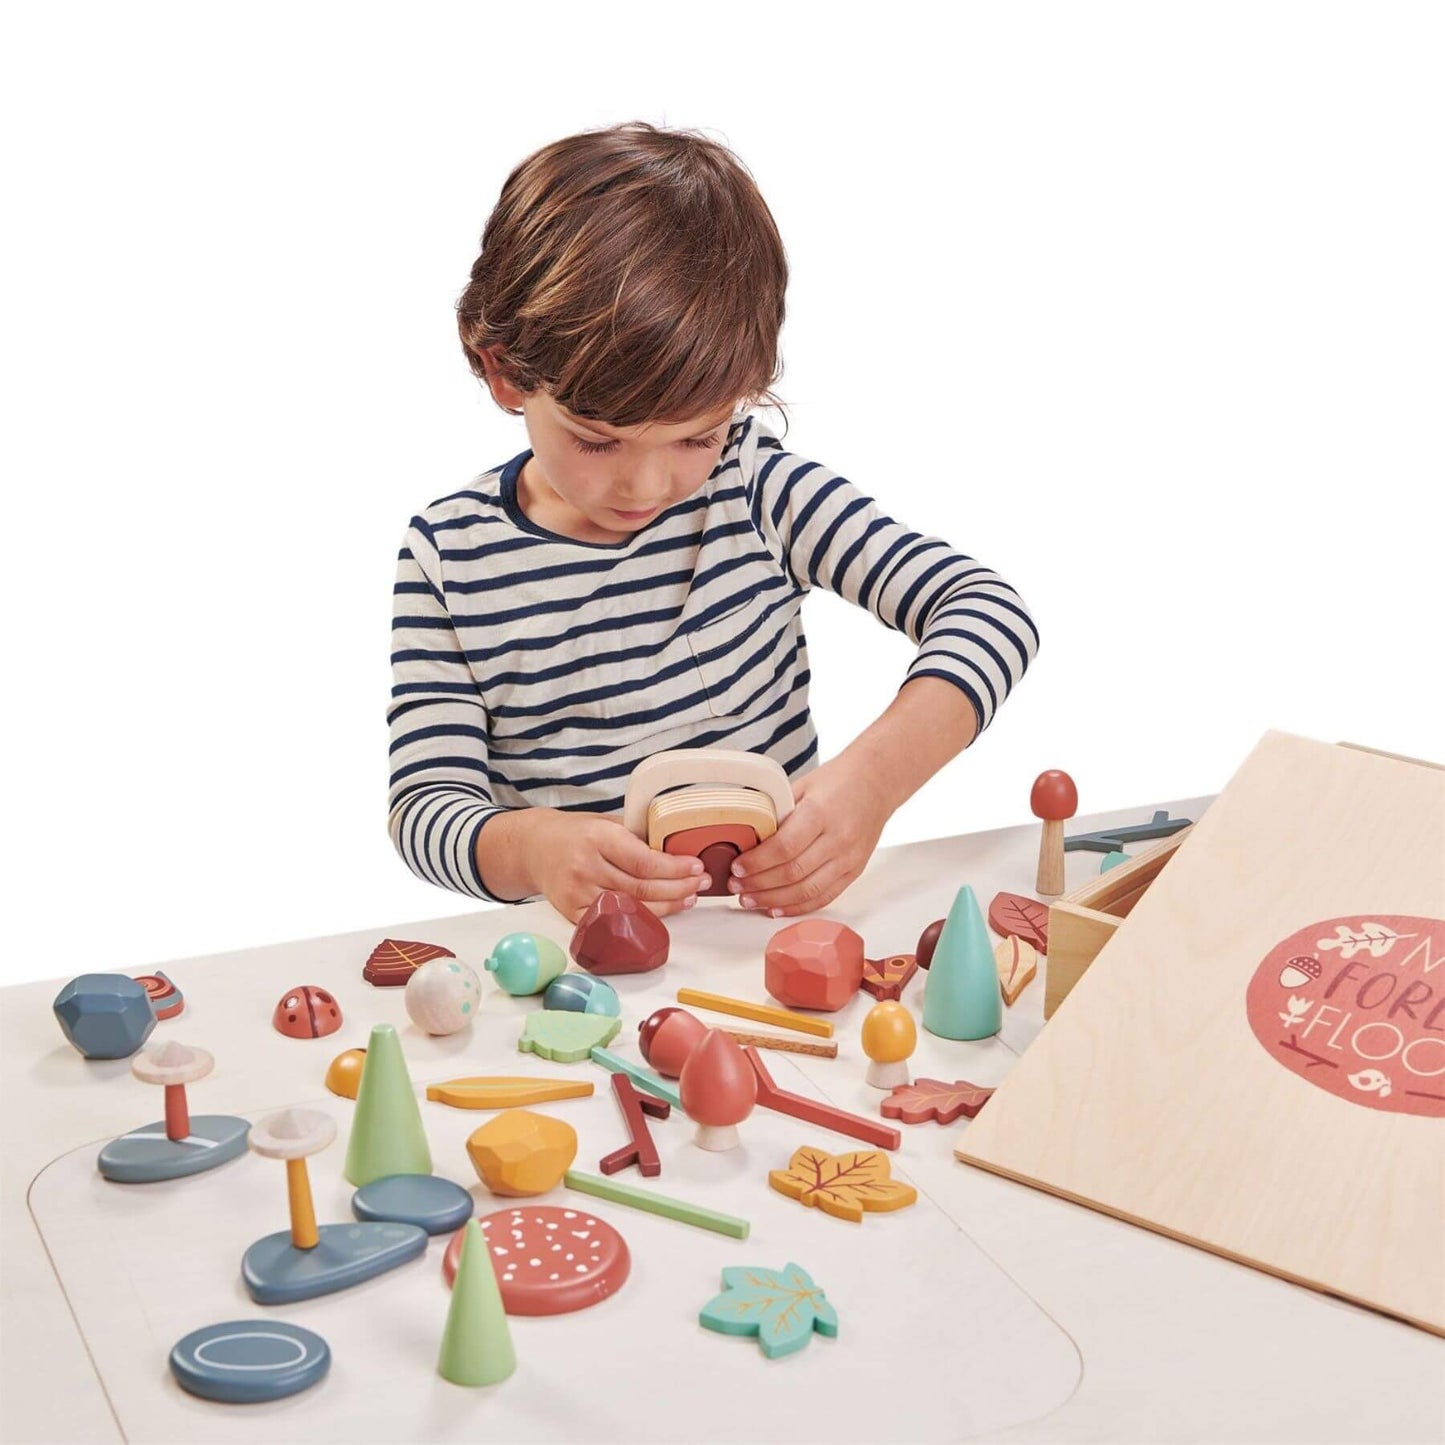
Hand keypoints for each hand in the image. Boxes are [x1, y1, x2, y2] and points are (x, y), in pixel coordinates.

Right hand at [522, 810, 705, 923]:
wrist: (533, 847)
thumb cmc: (575, 832)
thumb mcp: (605, 822)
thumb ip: (636, 836)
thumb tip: (677, 848)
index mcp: (597, 839)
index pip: (644, 861)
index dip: (675, 868)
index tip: (696, 866)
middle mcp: (586, 867)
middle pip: (643, 887)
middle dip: (679, 887)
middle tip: (700, 883)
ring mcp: (578, 894)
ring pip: (632, 907)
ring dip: (667, 905)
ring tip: (689, 897)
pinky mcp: (572, 913)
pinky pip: (613, 921)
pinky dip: (640, 919)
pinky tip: (660, 912)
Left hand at [726, 755, 891, 916]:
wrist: (877, 782)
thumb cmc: (838, 780)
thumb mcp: (802, 786)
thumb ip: (778, 813)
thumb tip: (747, 838)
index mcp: (821, 813)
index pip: (784, 847)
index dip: (757, 863)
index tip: (737, 867)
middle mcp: (838, 839)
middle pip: (793, 873)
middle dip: (759, 885)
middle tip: (736, 887)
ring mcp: (849, 858)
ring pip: (807, 891)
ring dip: (774, 900)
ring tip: (750, 900)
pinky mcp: (854, 871)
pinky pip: (825, 897)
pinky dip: (798, 906)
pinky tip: (777, 908)